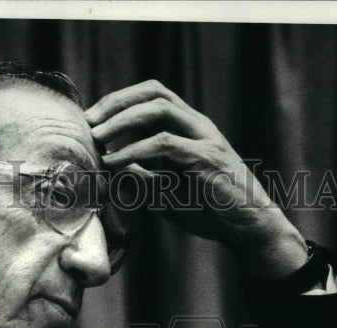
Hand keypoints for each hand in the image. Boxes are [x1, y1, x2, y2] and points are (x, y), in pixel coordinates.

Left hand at [86, 80, 308, 278]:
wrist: (247, 226)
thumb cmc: (209, 209)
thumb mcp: (166, 191)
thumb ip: (141, 177)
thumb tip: (107, 172)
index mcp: (190, 127)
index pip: (153, 96)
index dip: (121, 101)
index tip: (93, 119)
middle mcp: (198, 125)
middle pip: (155, 93)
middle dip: (118, 103)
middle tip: (88, 121)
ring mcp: (205, 139)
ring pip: (160, 110)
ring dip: (123, 121)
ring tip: (97, 138)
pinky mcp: (206, 159)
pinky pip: (165, 145)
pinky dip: (136, 151)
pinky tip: (115, 162)